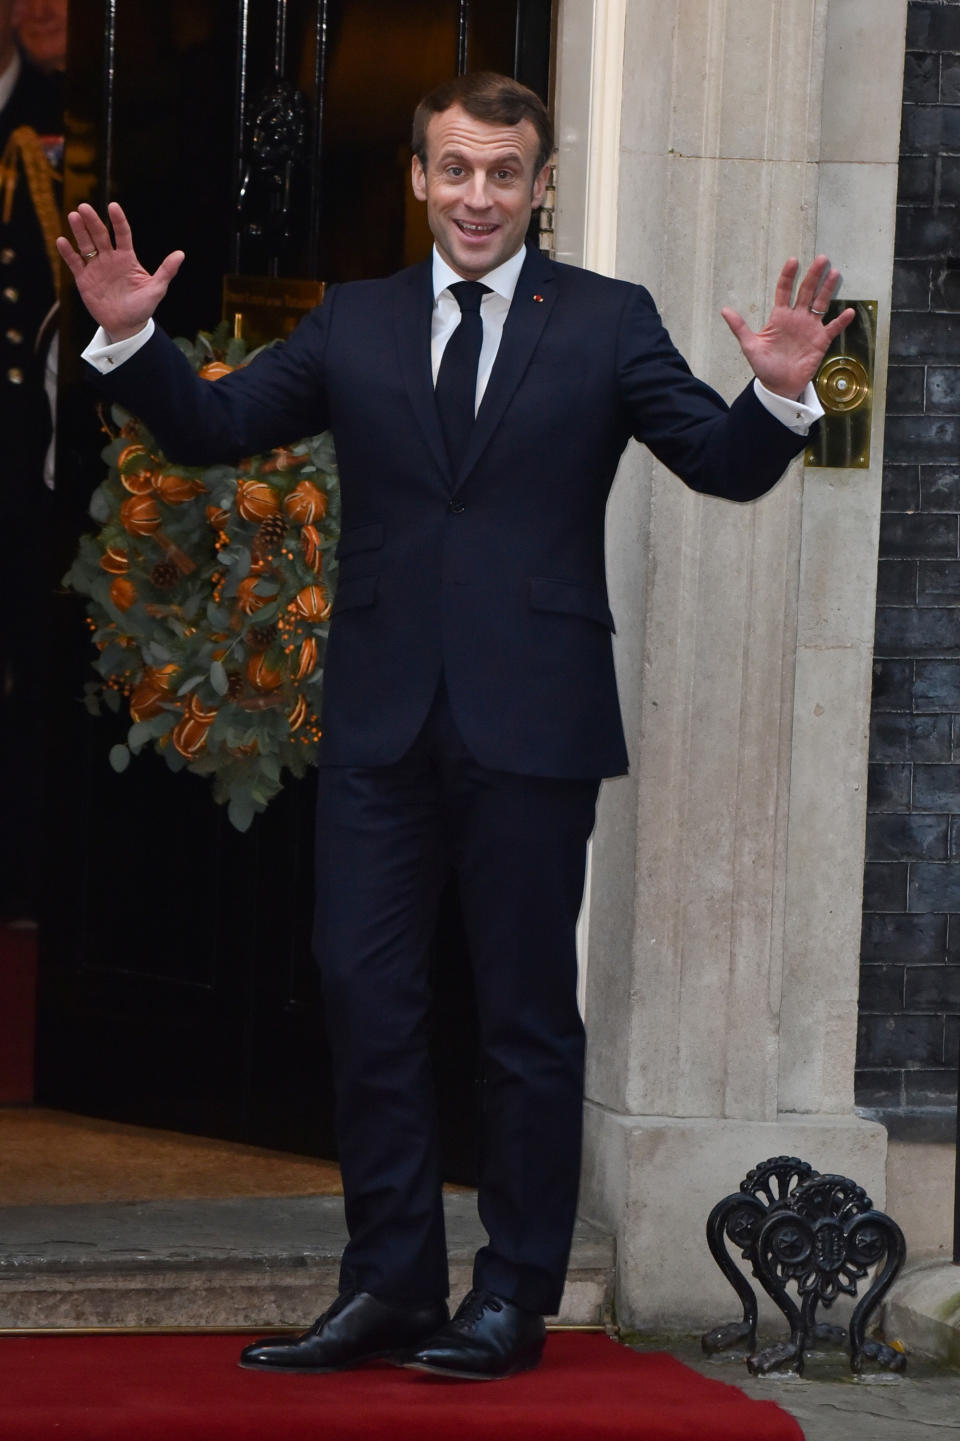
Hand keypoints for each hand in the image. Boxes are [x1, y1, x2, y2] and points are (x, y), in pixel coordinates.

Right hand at [56, 202, 184, 341]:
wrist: (126, 326)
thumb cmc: (143, 307)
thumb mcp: (156, 290)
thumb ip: (166, 271)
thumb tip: (181, 254)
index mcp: (127, 258)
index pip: (123, 234)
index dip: (118, 221)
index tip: (113, 207)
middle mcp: (110, 258)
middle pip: (100, 235)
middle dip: (93, 221)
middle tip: (84, 207)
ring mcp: (96, 267)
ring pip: (86, 245)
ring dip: (79, 231)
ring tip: (73, 216)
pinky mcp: (84, 279)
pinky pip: (75, 263)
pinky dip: (67, 253)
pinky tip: (62, 241)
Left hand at [721, 256, 854, 400]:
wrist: (779, 386)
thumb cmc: (764, 367)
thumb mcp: (750, 346)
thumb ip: (740, 327)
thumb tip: (724, 310)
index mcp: (779, 317)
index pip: (784, 291)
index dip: (788, 276)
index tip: (793, 261)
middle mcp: (796, 318)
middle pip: (806, 292)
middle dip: (813, 275)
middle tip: (821, 259)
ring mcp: (810, 328)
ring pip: (820, 304)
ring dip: (827, 289)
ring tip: (834, 273)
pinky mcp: (820, 341)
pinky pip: (833, 328)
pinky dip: (841, 321)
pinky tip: (849, 312)